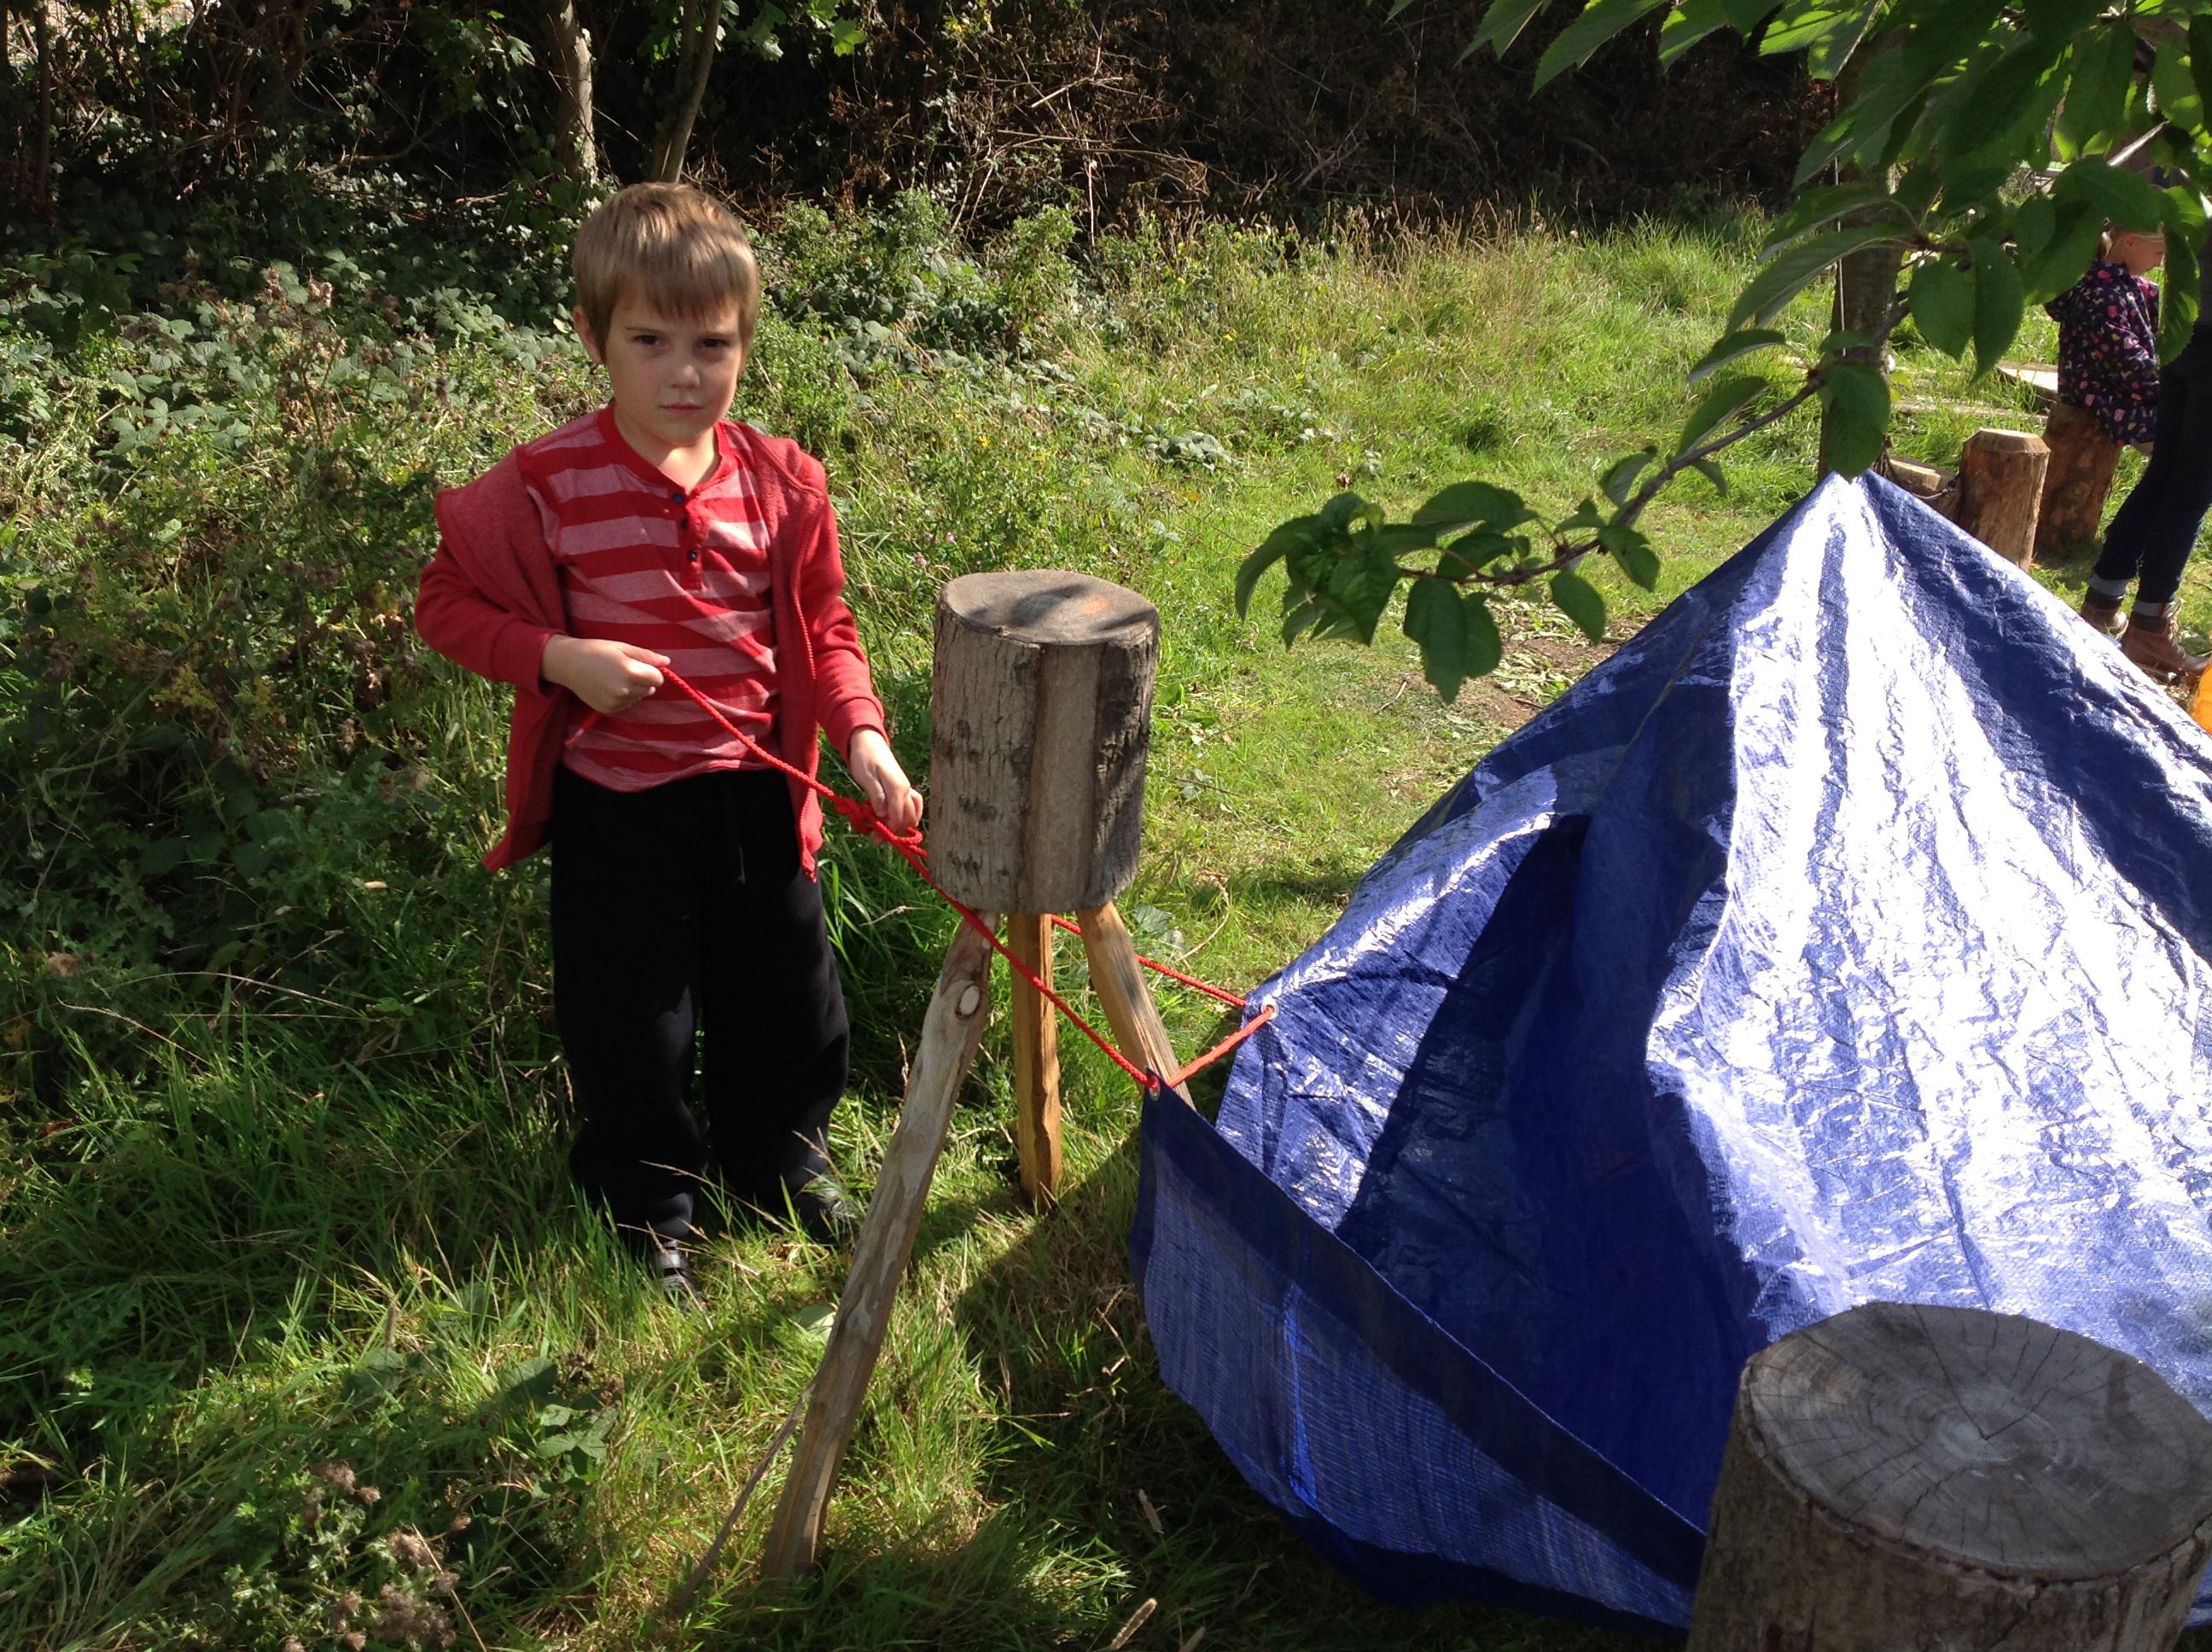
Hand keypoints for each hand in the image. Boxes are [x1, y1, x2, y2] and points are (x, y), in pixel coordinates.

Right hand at [540, 635, 668, 714]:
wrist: (569, 664)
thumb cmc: (597, 650)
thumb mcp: (623, 647)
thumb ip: (646, 656)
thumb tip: (667, 662)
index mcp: (630, 672)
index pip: (658, 679)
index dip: (653, 671)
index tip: (641, 665)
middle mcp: (624, 690)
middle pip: (649, 689)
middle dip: (643, 680)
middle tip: (625, 669)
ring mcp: (616, 702)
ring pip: (638, 698)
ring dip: (634, 690)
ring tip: (615, 677)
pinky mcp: (608, 710)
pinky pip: (626, 705)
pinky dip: (623, 697)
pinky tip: (608, 686)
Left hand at [847, 728, 922, 833]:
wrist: (868, 741)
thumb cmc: (864, 758)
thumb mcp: (866, 777)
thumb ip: (876, 796)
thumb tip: (883, 814)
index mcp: (897, 787)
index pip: (897, 816)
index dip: (888, 830)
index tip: (876, 840)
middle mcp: (906, 788)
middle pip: (907, 817)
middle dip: (894, 830)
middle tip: (877, 839)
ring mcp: (906, 787)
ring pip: (912, 812)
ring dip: (902, 824)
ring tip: (887, 831)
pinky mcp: (903, 787)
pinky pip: (912, 804)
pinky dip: (906, 815)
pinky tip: (897, 821)